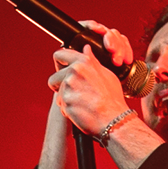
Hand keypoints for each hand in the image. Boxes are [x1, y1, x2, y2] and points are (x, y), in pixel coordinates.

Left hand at [49, 20, 133, 137]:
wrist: (114, 119)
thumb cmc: (112, 99)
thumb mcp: (106, 74)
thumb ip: (92, 61)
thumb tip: (86, 49)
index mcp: (83, 62)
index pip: (59, 55)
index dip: (59, 64)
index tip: (62, 70)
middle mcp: (74, 72)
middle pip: (53, 78)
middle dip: (59, 87)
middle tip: (74, 94)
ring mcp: (68, 87)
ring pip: (57, 94)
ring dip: (65, 100)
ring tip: (82, 104)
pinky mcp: (65, 102)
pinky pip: (61, 106)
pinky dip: (68, 110)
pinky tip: (82, 111)